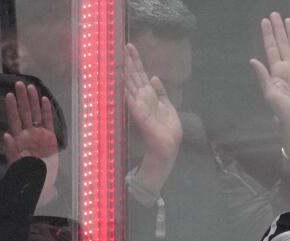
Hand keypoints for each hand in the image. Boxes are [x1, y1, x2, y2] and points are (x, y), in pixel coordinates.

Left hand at [2, 81, 59, 204]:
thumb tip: (6, 135)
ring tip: (30, 87)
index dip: (12, 108)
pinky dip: (47, 111)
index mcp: (20, 139)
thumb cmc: (28, 175)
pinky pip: (49, 122)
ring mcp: (40, 135)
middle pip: (25, 113)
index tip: (10, 95)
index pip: (15, 120)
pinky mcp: (51, 138)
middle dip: (22, 99)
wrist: (42, 184)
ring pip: (36, 115)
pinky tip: (45, 100)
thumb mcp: (16, 164)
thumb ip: (11, 150)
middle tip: (19, 83)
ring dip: (33, 101)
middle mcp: (29, 134)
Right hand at [124, 43, 182, 162]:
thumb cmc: (167, 128)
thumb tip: (154, 77)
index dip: (136, 61)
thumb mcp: (167, 106)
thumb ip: (160, 92)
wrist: (168, 146)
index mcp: (149, 95)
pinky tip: (122, 79)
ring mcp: (139, 106)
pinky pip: (132, 100)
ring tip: (121, 57)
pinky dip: (127, 90)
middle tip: (124, 46)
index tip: (131, 47)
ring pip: (131, 85)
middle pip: (134, 76)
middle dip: (129, 61)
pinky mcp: (140, 114)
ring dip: (126, 71)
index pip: (140, 75)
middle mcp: (142, 98)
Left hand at [251, 12, 289, 157]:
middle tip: (276, 14)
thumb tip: (252, 60)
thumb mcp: (270, 95)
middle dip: (279, 30)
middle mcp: (287, 69)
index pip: (271, 49)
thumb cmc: (284, 113)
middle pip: (283, 45)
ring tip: (289, 21)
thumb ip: (263, 77)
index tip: (265, 21)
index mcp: (276, 72)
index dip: (268, 35)